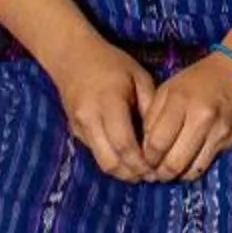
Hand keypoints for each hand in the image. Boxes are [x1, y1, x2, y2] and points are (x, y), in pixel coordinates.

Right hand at [45, 33, 157, 180]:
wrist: (72, 56)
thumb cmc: (112, 63)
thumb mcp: (139, 77)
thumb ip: (150, 108)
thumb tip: (159, 140)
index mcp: (109, 102)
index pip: (125, 144)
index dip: (142, 162)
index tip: (157, 168)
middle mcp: (90, 118)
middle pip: (111, 161)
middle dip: (133, 174)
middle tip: (152, 176)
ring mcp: (79, 127)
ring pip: (102, 163)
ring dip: (122, 172)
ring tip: (142, 172)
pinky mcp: (75, 132)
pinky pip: (96, 154)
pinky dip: (113, 161)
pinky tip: (127, 159)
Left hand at [140, 53, 231, 181]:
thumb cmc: (199, 79)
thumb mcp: (169, 88)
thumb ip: (153, 116)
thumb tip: (145, 147)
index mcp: (180, 101)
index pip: (157, 143)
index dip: (147, 159)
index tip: (144, 161)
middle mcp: (201, 118)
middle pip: (173, 163)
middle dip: (160, 174)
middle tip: (154, 174)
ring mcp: (218, 132)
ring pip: (191, 171)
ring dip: (176, 176)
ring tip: (168, 172)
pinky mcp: (230, 142)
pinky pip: (206, 166)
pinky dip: (192, 171)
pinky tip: (186, 165)